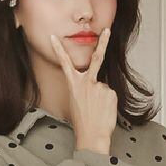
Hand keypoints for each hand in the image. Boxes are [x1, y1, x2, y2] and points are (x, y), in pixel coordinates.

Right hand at [50, 28, 116, 147]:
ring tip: (98, 111)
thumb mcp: (76, 102)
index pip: (65, 63)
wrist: (92, 136)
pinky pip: (111, 94)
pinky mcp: (111, 93)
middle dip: (103, 42)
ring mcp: (100, 86)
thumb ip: (84, 89)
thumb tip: (96, 85)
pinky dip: (109, 102)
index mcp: (73, 85)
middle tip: (107, 30)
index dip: (59, 49)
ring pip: (104, 87)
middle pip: (97, 58)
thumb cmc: (82, 123)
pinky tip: (104, 111)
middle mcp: (86, 82)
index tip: (54, 37)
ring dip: (102, 97)